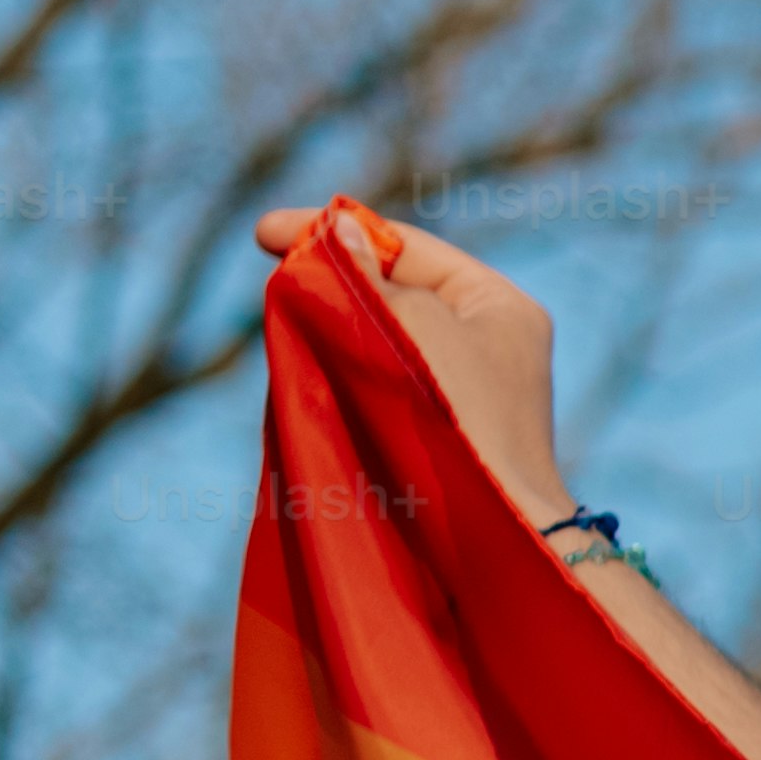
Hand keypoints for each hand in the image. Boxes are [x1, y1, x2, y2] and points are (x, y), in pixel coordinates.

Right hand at [253, 205, 576, 523]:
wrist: (491, 528)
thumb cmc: (456, 415)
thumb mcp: (406, 323)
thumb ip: (363, 274)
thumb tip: (340, 230)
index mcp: (499, 305)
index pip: (406, 247)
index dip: (335, 232)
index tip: (261, 234)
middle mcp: (491, 344)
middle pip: (394, 292)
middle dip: (335, 285)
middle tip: (278, 286)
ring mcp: (470, 392)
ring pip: (384, 341)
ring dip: (336, 331)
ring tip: (294, 333)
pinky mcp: (443, 434)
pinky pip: (385, 385)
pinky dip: (348, 373)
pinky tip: (315, 379)